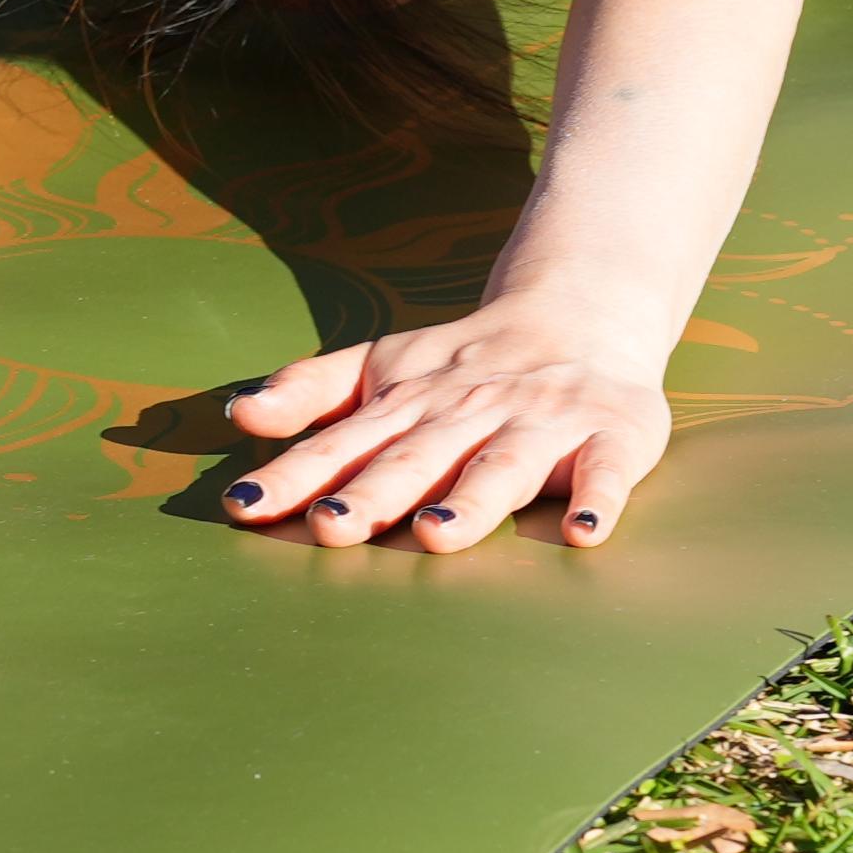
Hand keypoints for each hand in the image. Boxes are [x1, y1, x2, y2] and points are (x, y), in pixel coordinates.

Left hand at [219, 301, 671, 551]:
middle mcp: (470, 412)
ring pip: (502, 465)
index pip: (344, 443)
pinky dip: (598, 499)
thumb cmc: (465, 363)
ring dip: (471, 501)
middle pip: (416, 457)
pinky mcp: (611, 436)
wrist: (584, 314)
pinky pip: (607, 472)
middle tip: (330, 527)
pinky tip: (582, 533)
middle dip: (373, 492)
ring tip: (437, 538)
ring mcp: (542, 423)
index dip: (295, 474)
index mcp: (411, 401)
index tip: (245, 506)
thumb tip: (240, 413)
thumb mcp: (382, 365)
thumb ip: (311, 390)